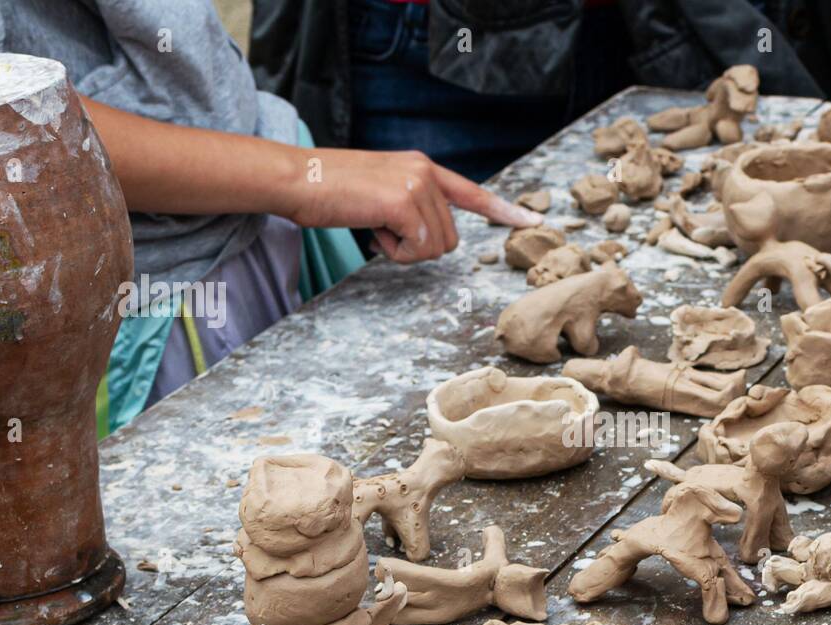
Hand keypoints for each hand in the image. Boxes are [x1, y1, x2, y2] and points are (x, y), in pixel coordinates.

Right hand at [287, 149, 541, 262]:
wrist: (296, 178)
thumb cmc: (329, 191)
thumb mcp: (379, 190)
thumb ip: (409, 204)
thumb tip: (429, 236)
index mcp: (422, 167)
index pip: (472, 192)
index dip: (504, 210)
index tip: (534, 221)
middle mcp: (426, 172)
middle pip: (449, 238)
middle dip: (417, 247)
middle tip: (381, 229)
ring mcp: (416, 185)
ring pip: (434, 247)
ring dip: (403, 250)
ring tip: (373, 225)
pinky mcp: (402, 202)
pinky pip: (416, 248)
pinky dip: (393, 251)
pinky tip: (370, 229)